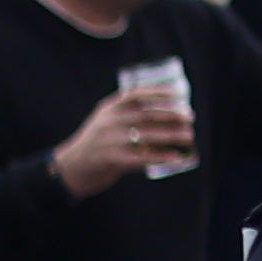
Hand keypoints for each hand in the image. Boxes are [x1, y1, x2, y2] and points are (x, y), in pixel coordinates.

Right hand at [51, 82, 193, 197]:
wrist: (70, 168)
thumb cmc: (98, 144)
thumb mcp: (107, 122)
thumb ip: (129, 116)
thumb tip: (170, 114)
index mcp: (109, 109)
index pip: (136, 95)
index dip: (160, 93)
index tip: (181, 95)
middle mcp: (108, 122)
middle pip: (146, 115)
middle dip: (172, 115)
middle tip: (190, 118)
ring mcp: (109, 140)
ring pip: (146, 135)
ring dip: (171, 135)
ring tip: (189, 136)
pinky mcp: (111, 159)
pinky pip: (141, 157)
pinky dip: (160, 156)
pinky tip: (175, 157)